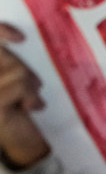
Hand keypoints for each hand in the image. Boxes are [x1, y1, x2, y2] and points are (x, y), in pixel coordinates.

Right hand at [0, 24, 49, 169]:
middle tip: (35, 86)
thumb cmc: (18, 108)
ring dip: (31, 84)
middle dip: (24, 69)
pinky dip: (31, 95)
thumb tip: (21, 39)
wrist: (21, 142)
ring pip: (17, 70)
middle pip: (5, 55)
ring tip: (32, 99)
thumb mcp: (12, 81)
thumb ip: (8, 62)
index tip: (22, 39)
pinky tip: (33, 107)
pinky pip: (19, 86)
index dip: (1, 31)